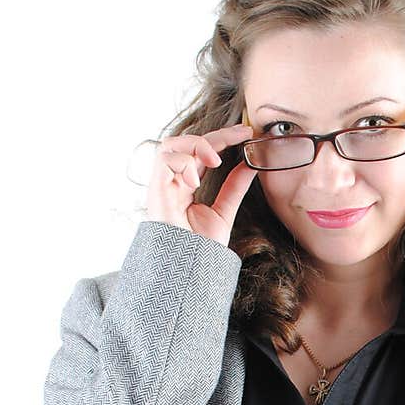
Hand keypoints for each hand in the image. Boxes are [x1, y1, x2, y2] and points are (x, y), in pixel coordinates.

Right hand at [145, 124, 257, 245]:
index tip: (246, 134)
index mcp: (186, 186)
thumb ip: (234, 188)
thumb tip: (250, 165)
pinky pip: (164, 158)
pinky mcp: (155, 189)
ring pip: (171, 144)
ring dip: (196, 145)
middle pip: (188, 143)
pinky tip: (195, 182)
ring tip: (216, 160)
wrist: (188, 269)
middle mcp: (171, 182)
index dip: (223, 139)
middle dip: (216, 135)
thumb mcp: (224, 212)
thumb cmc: (200, 248)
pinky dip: (183, 163)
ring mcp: (162, 185)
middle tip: (241, 134)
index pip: (202, 153)